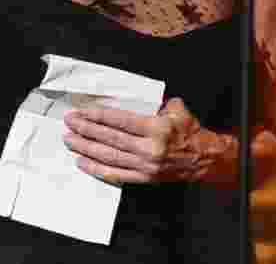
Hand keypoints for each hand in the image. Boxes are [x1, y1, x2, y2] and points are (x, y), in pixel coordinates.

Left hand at [63, 97, 215, 184]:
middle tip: (69, 123)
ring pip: (109, 157)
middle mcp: (149, 148)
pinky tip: (82, 162)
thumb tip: (134, 96)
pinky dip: (97, 169)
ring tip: (70, 140)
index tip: (81, 112)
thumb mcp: (177, 111)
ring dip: (86, 148)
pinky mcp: (144, 178)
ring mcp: (145, 166)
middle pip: (110, 138)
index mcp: (156, 128)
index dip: (98, 116)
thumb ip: (156, 103)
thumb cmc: (190, 132)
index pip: (120, 121)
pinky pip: (116, 175)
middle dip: (86, 130)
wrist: (207, 160)